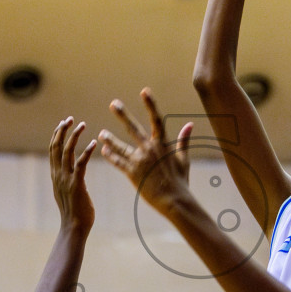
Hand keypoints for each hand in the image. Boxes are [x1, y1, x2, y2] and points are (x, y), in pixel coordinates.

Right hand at [50, 116, 95, 231]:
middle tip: (70, 118)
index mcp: (55, 175)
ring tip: (83, 124)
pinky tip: (94, 143)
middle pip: (56, 146)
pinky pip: (81, 164)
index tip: (63, 123)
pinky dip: (87, 151)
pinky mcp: (77, 184)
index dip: (56, 135)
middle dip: (62, 130)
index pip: (52, 150)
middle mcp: (58, 175)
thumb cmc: (74, 212)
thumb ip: (66, 180)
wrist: (74, 227)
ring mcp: (66, 179)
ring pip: (67, 151)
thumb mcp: (66, 192)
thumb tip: (70, 174)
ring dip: (74, 136)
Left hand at [98, 90, 192, 215]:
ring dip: (110, 139)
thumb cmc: (180, 181)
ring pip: (121, 147)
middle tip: (113, 104)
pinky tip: (104, 151)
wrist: (174, 200)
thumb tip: (190, 125)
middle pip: (133, 128)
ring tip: (101, 134)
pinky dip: (111, 156)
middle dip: (122, 115)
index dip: (150, 104)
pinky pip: (118, 162)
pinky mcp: (132, 173)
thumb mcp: (183, 159)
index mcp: (162, 144)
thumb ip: (183, 141)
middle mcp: (150, 149)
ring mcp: (140, 161)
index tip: (144, 91)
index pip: (156, 119)